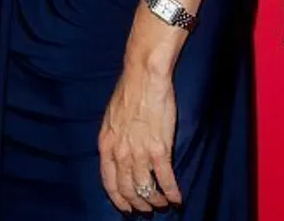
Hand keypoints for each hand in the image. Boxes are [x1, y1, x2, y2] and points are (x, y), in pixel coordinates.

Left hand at [98, 63, 181, 213]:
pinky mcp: (160, 149)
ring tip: (163, 204)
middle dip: (138, 203)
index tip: (126, 207)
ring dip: (156, 200)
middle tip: (147, 209)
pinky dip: (172, 193)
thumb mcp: (111, 118)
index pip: (109, 182)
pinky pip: (166, 180)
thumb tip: (118, 155)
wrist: (144, 76)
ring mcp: (140, 152)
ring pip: (147, 188)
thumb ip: (114, 140)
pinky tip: (177, 198)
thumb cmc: (128, 92)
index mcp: (106, 144)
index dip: (118, 199)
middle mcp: (121, 152)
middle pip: (128, 189)